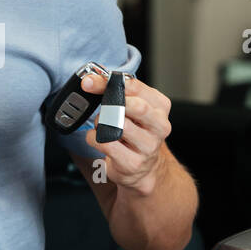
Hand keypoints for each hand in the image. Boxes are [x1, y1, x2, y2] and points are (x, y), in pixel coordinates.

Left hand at [80, 71, 172, 195]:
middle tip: (102, 109)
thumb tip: (90, 81)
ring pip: (117, 126)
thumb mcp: (132, 107)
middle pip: (134, 106)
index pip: (134, 86)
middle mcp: (160, 126)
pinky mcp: (133, 163)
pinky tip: (99, 139)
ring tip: (102, 126)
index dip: (108, 82)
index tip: (90, 83)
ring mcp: (148, 146)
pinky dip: (94, 138)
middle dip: (110, 104)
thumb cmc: (135, 131)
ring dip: (100, 123)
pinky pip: (105, 143)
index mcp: (160, 107)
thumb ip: (115, 91)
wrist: (145, 168)